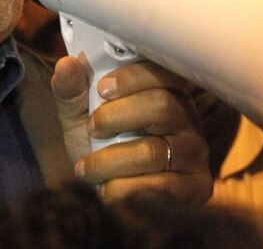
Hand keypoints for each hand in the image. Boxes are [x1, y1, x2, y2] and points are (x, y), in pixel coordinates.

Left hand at [51, 55, 212, 204]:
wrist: (118, 197)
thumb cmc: (104, 149)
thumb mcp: (82, 118)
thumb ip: (73, 91)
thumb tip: (67, 65)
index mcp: (166, 90)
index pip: (162, 71)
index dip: (132, 77)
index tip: (102, 89)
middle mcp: (187, 117)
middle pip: (161, 105)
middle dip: (116, 116)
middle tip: (92, 128)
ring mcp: (193, 152)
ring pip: (153, 151)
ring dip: (109, 160)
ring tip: (87, 168)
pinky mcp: (195, 186)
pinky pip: (159, 186)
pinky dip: (122, 188)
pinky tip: (107, 189)